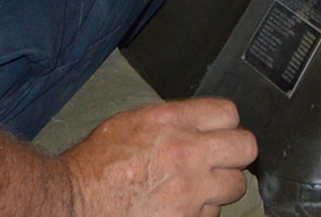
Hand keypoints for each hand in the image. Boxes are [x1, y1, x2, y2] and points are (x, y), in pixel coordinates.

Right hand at [61, 98, 256, 216]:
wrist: (75, 201)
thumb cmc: (96, 164)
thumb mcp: (132, 122)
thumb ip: (171, 120)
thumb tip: (197, 123)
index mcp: (172, 122)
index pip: (229, 113)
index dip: (225, 123)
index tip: (220, 131)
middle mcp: (187, 154)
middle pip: (246, 147)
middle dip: (235, 153)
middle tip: (222, 159)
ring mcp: (190, 191)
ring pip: (235, 186)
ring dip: (220, 187)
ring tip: (197, 187)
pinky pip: (212, 215)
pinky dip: (200, 212)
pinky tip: (181, 207)